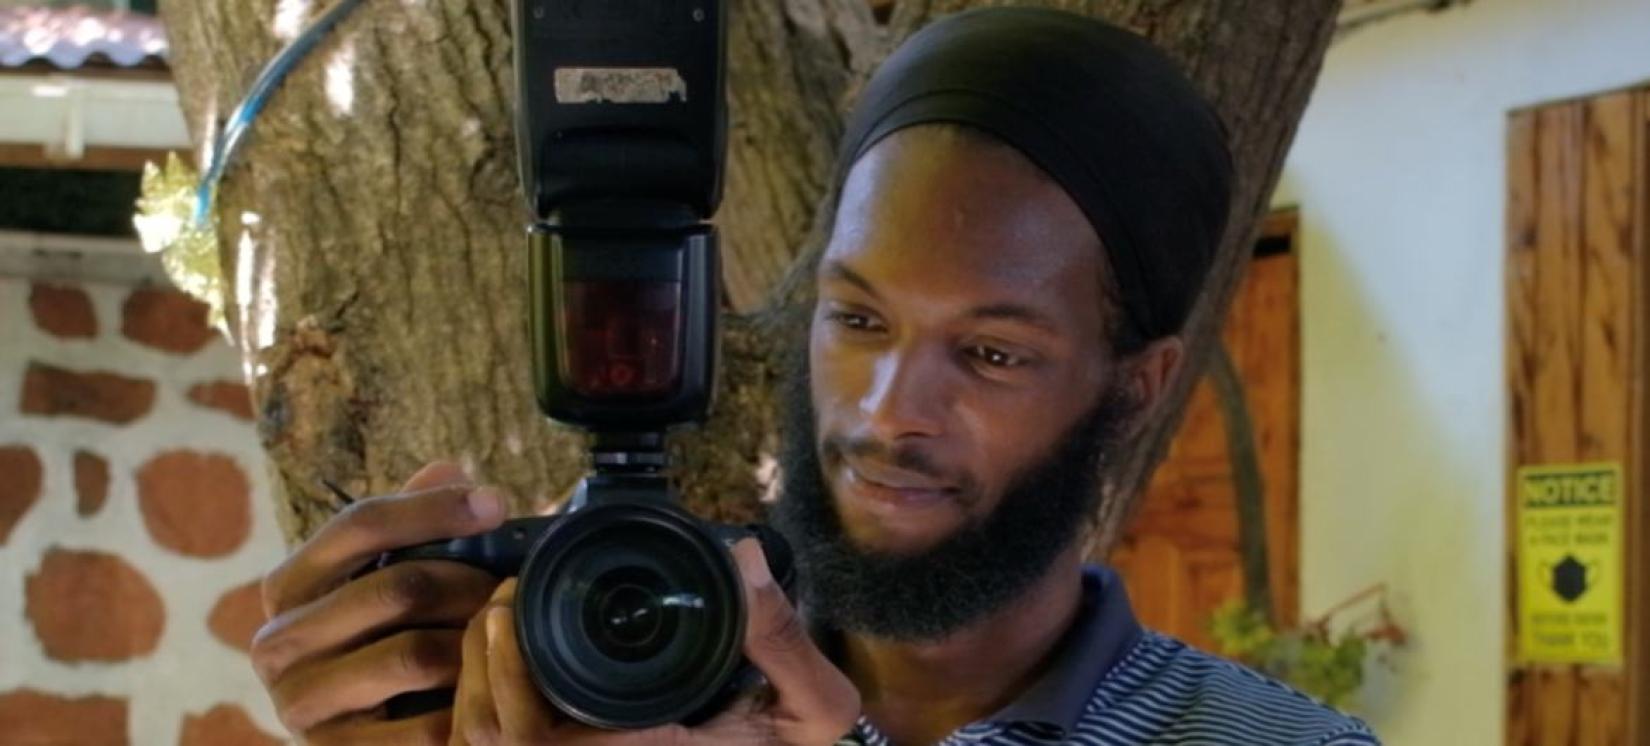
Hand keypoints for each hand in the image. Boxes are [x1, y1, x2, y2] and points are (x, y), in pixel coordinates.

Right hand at [250, 461, 509, 743]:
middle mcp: (277, 643)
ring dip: (475, 642)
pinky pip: (426, 725)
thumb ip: (407, 523)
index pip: (359, 525)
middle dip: (470, 581)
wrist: (351, 737)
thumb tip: (450, 470)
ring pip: (414, 654)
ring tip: (509, 633)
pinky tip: (496, 688)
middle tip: (516, 584)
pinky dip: (470, 704)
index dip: (433, 509)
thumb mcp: (378, 576)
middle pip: (397, 587)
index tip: (496, 504)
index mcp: (287, 585)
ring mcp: (301, 704)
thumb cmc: (373, 641)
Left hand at [451, 540, 861, 745]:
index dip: (501, 680)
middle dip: (476, 669)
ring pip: (487, 743)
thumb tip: (744, 557)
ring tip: (497, 618)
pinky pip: (509, 742)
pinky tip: (508, 649)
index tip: (506, 609)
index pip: (532, 740)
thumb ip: (782, 640)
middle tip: (498, 600)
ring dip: (476, 682)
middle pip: (491, 739)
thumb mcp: (811, 707)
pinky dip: (492, 698)